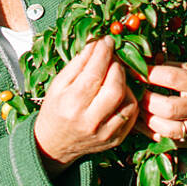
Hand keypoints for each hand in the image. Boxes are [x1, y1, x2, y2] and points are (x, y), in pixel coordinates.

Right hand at [33, 37, 137, 169]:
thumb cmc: (55, 110)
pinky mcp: (116, 139)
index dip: (103, 53)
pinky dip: (128, 100)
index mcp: (71, 104)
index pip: (93, 74)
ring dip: (125, 83)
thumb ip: (78, 63)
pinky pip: (132, 115)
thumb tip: (96, 42)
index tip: (107, 40)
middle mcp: (89, 121)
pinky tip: (118, 94)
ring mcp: (105, 133)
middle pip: (115, 88)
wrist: (54, 145)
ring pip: (129, 102)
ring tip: (113, 77)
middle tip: (112, 59)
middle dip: (117, 67)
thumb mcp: (58, 84)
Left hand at [139, 61, 186, 147]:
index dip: (150, 74)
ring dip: (147, 120)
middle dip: (146, 100)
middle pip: (168, 107)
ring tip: (138, 109)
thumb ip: (175, 69)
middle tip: (135, 93)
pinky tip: (144, 123)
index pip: (172, 78)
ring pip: (167, 129)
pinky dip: (153, 132)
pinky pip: (170, 141)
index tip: (135, 71)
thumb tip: (146, 65)